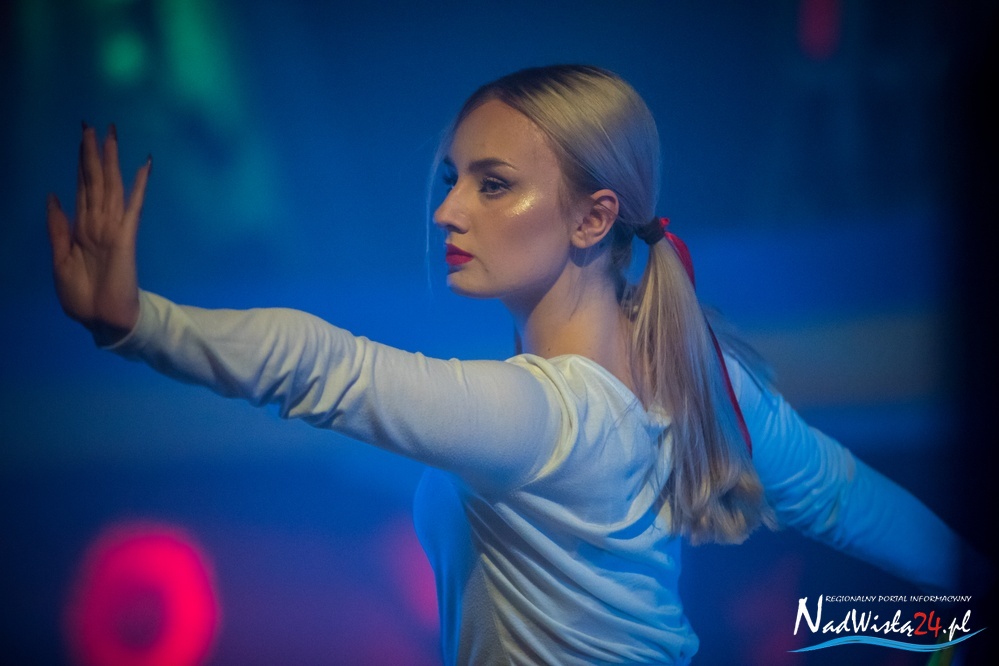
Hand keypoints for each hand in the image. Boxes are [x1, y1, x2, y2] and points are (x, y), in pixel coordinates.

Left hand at [47, 124, 150, 344]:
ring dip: (112, 160)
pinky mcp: (126, 236)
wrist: (102, 320)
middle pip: (96, 180)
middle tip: (94, 124)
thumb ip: (57, 228)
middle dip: (94, 152)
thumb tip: (53, 195)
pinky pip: (133, 205)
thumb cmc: (82, 297)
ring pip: (111, 186)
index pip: (82, 188)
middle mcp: (98, 223)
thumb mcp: (59, 260)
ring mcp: (114, 228)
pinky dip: (139, 185)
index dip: (81, 162)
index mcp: (81, 229)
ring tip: (112, 134)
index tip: (82, 138)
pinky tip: (144, 166)